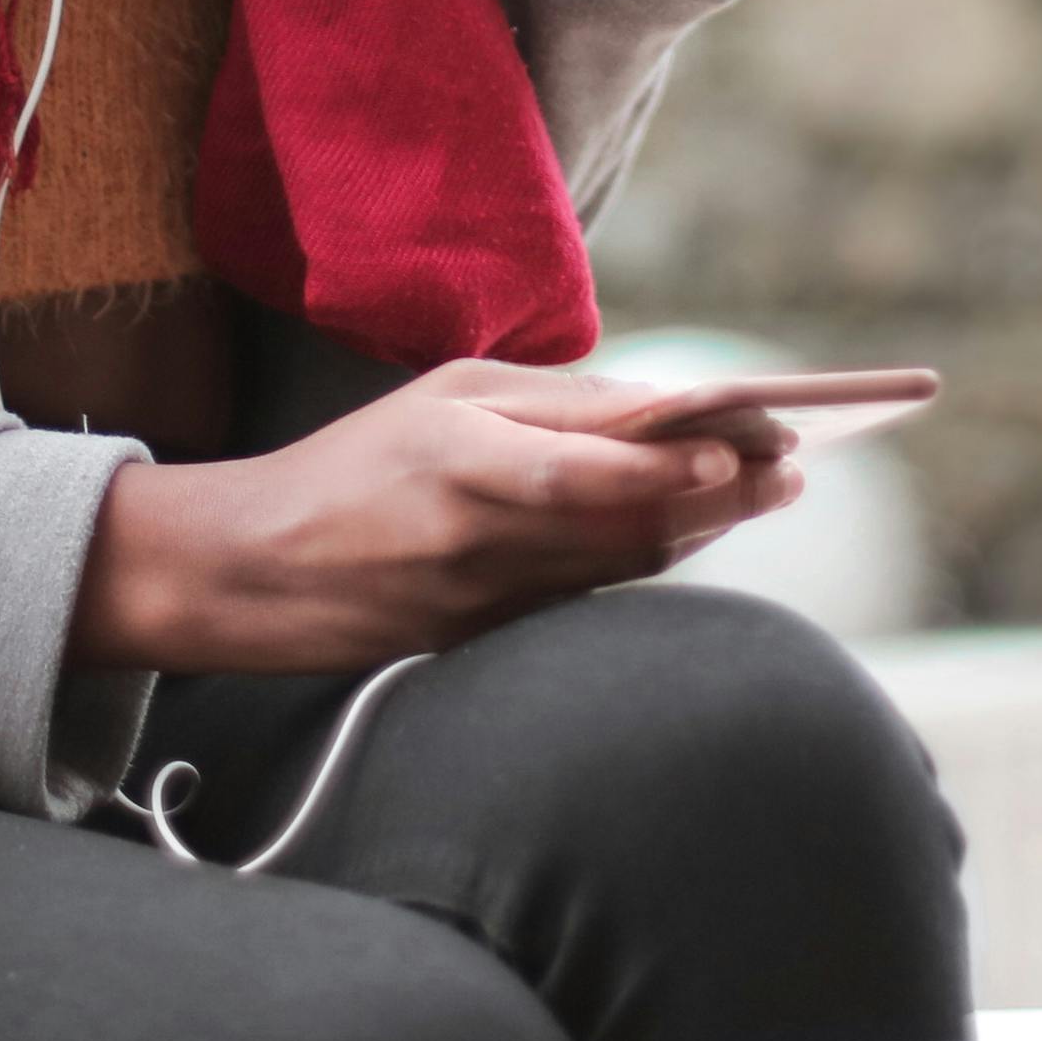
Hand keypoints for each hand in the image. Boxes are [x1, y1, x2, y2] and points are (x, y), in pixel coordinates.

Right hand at [65, 359, 802, 676]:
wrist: (248, 572)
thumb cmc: (357, 463)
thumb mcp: (441, 398)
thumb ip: (548, 403)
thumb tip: (658, 408)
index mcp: (455, 454)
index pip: (582, 466)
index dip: (670, 465)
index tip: (746, 445)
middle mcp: (474, 532)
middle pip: (622, 523)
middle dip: (719, 497)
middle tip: (792, 471)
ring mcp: (480, 598)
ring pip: (617, 567)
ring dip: (700, 530)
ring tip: (766, 491)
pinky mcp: (482, 642)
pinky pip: (586, 598)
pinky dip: (646, 562)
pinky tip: (696, 532)